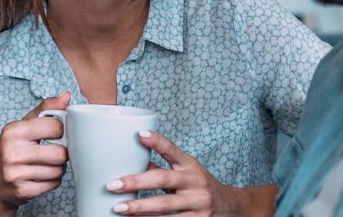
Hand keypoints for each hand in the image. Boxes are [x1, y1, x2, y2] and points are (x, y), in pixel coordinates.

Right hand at [0, 92, 71, 215]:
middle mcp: (12, 152)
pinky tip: (40, 176)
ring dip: (57, 168)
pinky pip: (54, 184)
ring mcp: (16, 174)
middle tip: (53, 152)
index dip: (61, 131)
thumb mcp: (22, 126)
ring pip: (59, 170)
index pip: (55, 127)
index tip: (55, 134)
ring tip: (45, 165)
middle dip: (61, 153)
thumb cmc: (11, 150)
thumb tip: (66, 96)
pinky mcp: (23, 191)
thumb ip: (45, 110)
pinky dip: (52, 181)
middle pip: (60, 153)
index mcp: (13, 131)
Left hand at [106, 130, 275, 215]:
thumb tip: (132, 159)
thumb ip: (163, 167)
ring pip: (165, 207)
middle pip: (163, 180)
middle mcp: (195, 183)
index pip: (173, 150)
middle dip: (136, 183)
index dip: (157, 141)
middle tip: (113, 185)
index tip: (140, 134)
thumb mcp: (186, 172)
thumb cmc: (200, 186)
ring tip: (119, 208)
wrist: (230, 208)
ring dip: (140, 208)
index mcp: (190, 166)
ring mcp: (197, 204)